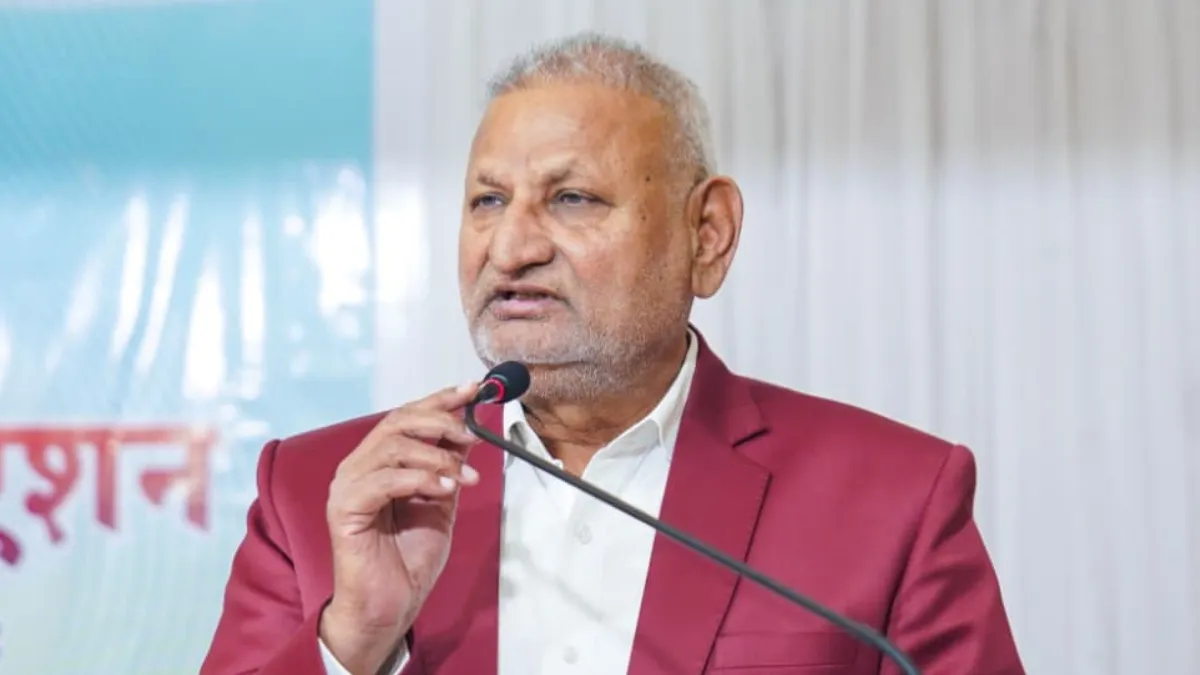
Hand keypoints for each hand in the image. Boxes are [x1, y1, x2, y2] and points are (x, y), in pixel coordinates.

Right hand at [319, 382, 481, 673]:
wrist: (389, 606)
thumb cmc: (408, 559)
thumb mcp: (439, 505)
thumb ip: (446, 469)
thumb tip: (467, 435)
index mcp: (378, 462)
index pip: (407, 416)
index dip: (441, 399)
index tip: (474, 390)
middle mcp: (358, 467)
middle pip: (398, 421)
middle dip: (441, 422)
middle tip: (473, 437)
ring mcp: (347, 486)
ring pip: (393, 447)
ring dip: (437, 456)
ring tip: (463, 477)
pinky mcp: (343, 509)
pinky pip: (383, 480)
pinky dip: (420, 479)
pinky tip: (444, 490)